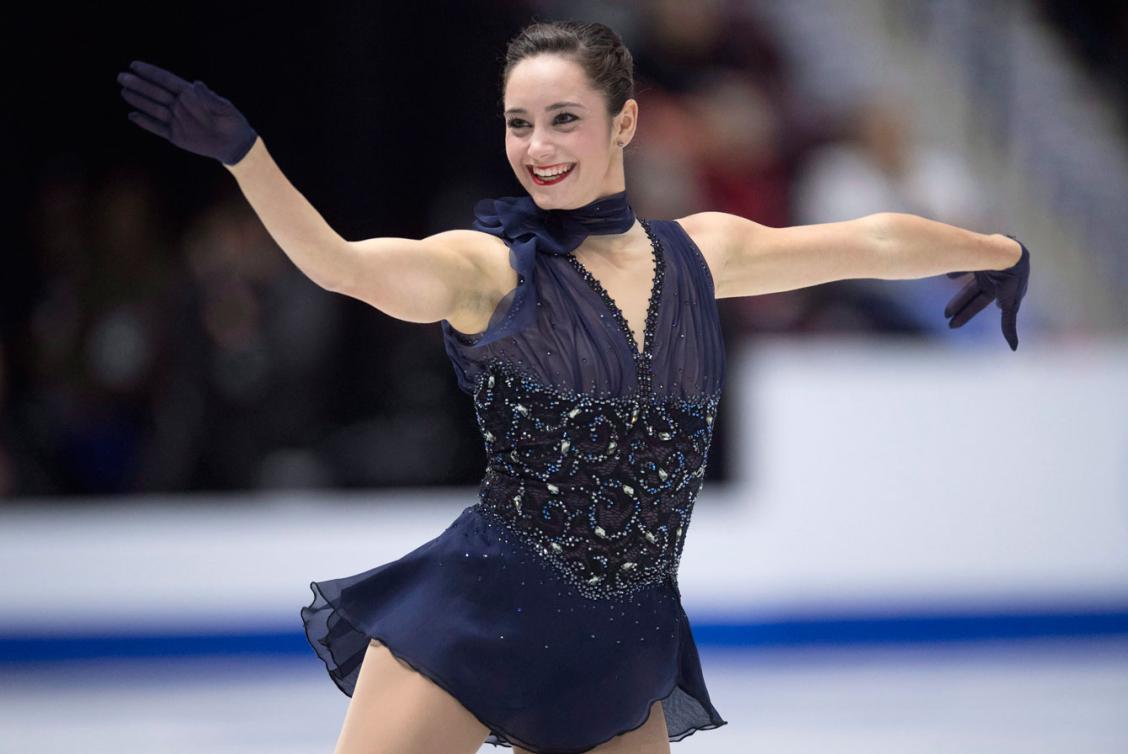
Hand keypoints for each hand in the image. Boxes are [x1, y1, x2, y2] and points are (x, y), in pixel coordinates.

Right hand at [117, 60, 257, 165]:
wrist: (234, 145)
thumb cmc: (232, 122)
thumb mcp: (225, 109)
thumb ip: (210, 98)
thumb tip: (196, 84)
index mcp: (191, 94)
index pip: (167, 80)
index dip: (151, 73)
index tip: (134, 65)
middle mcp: (180, 105)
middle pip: (156, 93)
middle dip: (139, 85)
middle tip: (121, 77)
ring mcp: (177, 120)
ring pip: (154, 109)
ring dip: (139, 101)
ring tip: (123, 91)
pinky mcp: (176, 136)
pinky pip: (157, 128)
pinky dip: (145, 123)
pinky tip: (132, 116)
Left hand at [943, 234, 1030, 350]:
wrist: (1010, 253)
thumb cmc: (1012, 281)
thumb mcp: (1009, 305)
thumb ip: (1008, 325)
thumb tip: (1014, 350)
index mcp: (999, 290)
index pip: (979, 304)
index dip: (966, 314)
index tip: (952, 325)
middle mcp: (992, 279)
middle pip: (971, 294)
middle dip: (959, 306)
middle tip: (945, 317)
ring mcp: (985, 266)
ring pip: (966, 280)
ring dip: (956, 290)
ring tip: (944, 294)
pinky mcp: (979, 252)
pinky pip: (965, 262)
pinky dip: (957, 270)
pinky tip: (948, 274)